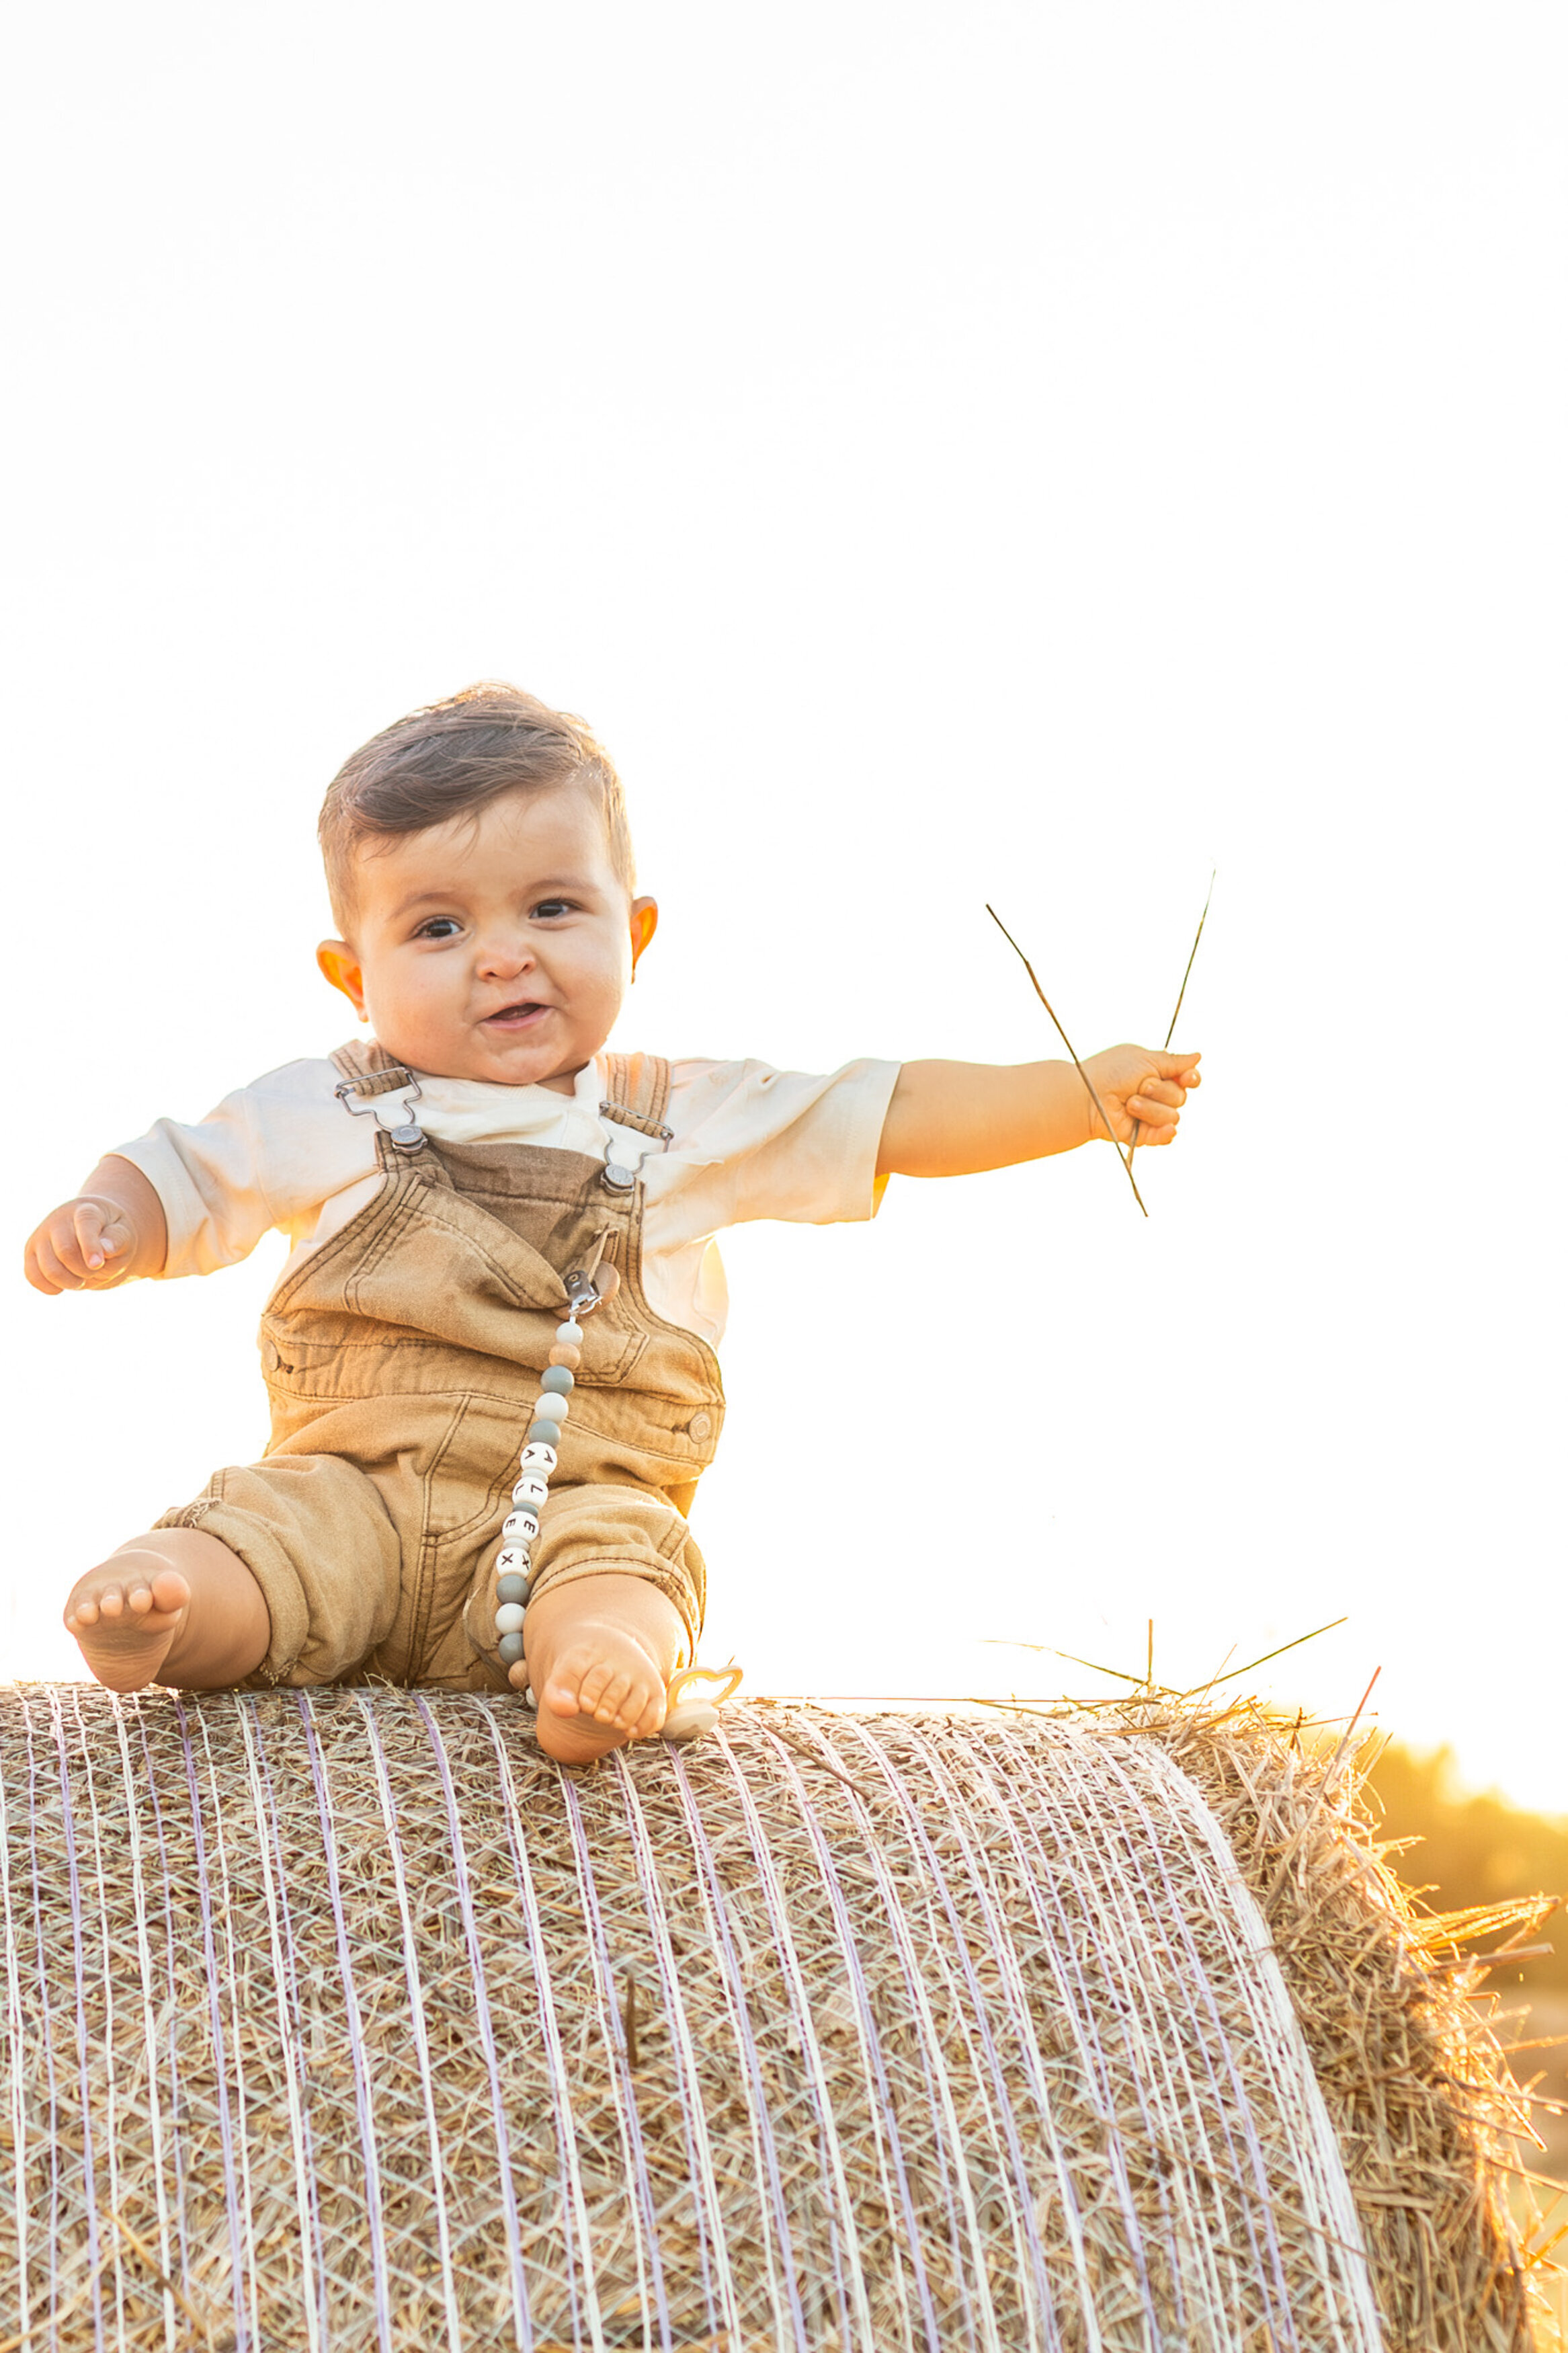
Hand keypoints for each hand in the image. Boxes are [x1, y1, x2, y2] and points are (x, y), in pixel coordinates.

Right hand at [25, 1195, 142, 1293]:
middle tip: (95, 1270)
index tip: (97, 1264)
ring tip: (82, 1278)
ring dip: (70, 1283)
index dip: (90, 1246)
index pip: (85, 1224)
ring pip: (49, 1269)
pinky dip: (51, 1288)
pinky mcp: (30, 1251)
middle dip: (85, 1271)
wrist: (91, 1230)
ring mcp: (41, 1235)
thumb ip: (117, 1240)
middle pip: (66, 1252)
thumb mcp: (124, 1233)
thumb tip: (105, 1250)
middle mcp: (58, 1220)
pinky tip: (64, 1285)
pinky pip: (33, 1276)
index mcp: (85, 1210)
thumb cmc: (110, 1233)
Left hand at [1080, 1046, 1200, 1148]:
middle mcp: (1157, 1095)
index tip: (1187, 1077)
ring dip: (1151, 1108)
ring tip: (1129, 1104)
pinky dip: (1164, 1132)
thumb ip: (1174, 1061)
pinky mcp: (1144, 1134)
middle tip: (1140, 1086)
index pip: (1187, 1078)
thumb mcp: (1145, 1059)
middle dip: (1162, 1091)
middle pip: (1182, 1097)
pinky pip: (1165, 1136)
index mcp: (1158, 1073)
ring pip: (1173, 1116)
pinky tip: (1164, 1129)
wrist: (1088, 1097)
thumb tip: (1198, 1056)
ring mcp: (1151, 1115)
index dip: (1191, 1078)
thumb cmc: (1112, 1072)